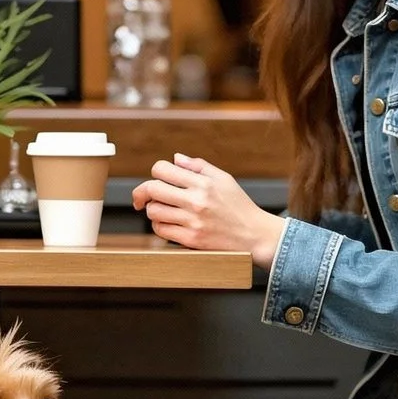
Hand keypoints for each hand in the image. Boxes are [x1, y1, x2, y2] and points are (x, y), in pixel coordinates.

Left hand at [132, 153, 285, 266]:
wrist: (255, 235)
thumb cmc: (239, 206)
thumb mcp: (224, 179)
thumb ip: (199, 167)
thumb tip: (175, 159)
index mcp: (203, 183)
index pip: (162, 169)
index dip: (156, 172)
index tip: (157, 179)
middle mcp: (196, 201)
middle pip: (152, 189)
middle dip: (142, 192)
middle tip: (142, 198)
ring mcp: (193, 222)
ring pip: (153, 211)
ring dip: (152, 210)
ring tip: (161, 210)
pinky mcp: (191, 240)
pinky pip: (161, 230)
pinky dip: (159, 226)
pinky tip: (168, 223)